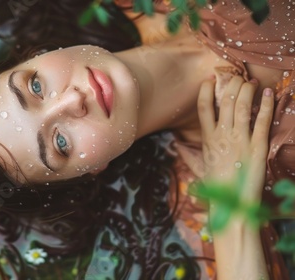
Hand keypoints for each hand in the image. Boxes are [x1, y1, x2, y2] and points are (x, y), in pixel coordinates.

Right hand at [197, 76, 273, 202]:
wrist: (233, 205)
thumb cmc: (216, 188)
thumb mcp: (200, 168)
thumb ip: (188, 154)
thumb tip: (176, 145)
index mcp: (208, 140)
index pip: (204, 109)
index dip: (206, 91)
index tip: (210, 80)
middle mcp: (223, 137)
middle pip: (225, 103)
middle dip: (231, 85)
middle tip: (237, 77)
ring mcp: (240, 141)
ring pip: (243, 107)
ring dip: (247, 91)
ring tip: (251, 81)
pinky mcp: (258, 147)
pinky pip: (262, 122)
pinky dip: (267, 106)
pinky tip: (268, 94)